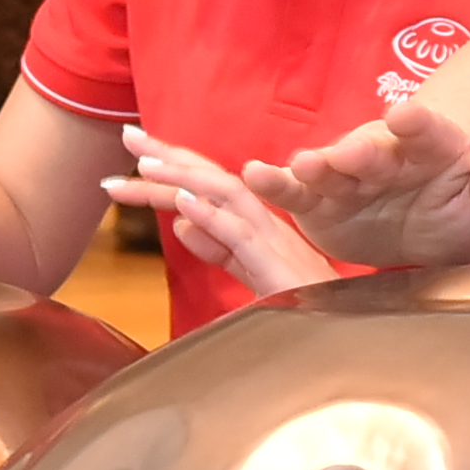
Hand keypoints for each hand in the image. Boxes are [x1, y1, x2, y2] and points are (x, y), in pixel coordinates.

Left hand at [106, 135, 334, 298]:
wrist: (341, 335)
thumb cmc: (302, 306)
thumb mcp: (251, 272)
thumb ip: (218, 248)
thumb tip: (182, 223)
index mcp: (257, 222)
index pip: (211, 184)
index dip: (175, 164)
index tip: (136, 148)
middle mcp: (265, 222)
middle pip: (214, 178)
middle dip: (170, 155)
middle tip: (128, 133)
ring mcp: (273, 241)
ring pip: (227, 195)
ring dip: (185, 177)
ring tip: (146, 164)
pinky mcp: (276, 266)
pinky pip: (241, 235)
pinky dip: (212, 217)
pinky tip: (184, 203)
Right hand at [241, 96, 469, 270]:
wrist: (428, 224)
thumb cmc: (462, 206)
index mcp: (432, 147)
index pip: (428, 131)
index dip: (418, 122)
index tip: (406, 113)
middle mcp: (385, 155)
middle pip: (372, 150)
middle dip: (360, 151)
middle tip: (349, 152)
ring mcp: (349, 177)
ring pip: (329, 169)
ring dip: (316, 167)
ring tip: (302, 167)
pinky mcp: (319, 204)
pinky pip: (295, 195)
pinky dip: (274, 185)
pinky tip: (252, 176)